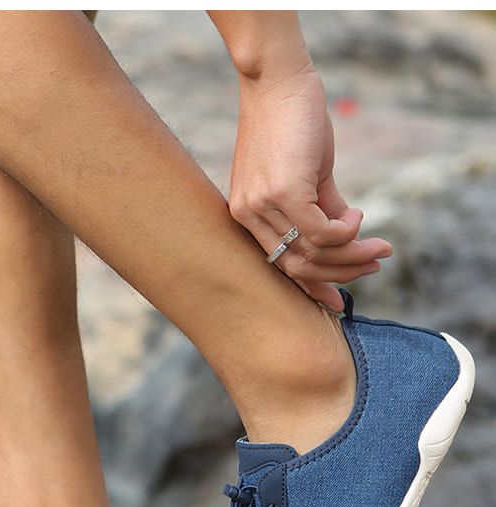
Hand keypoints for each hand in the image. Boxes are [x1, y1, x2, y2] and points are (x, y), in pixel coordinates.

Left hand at [229, 64, 391, 310]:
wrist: (278, 84)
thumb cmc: (291, 127)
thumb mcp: (307, 177)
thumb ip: (324, 210)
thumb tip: (348, 239)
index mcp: (247, 218)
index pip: (279, 267)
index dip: (311, 287)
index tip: (339, 302)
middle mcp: (248, 217)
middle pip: (296, 267)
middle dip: (340, 274)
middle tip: (375, 264)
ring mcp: (262, 206)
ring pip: (311, 253)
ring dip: (352, 256)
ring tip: (379, 248)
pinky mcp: (282, 192)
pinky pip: (320, 232)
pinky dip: (346, 233)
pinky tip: (359, 218)